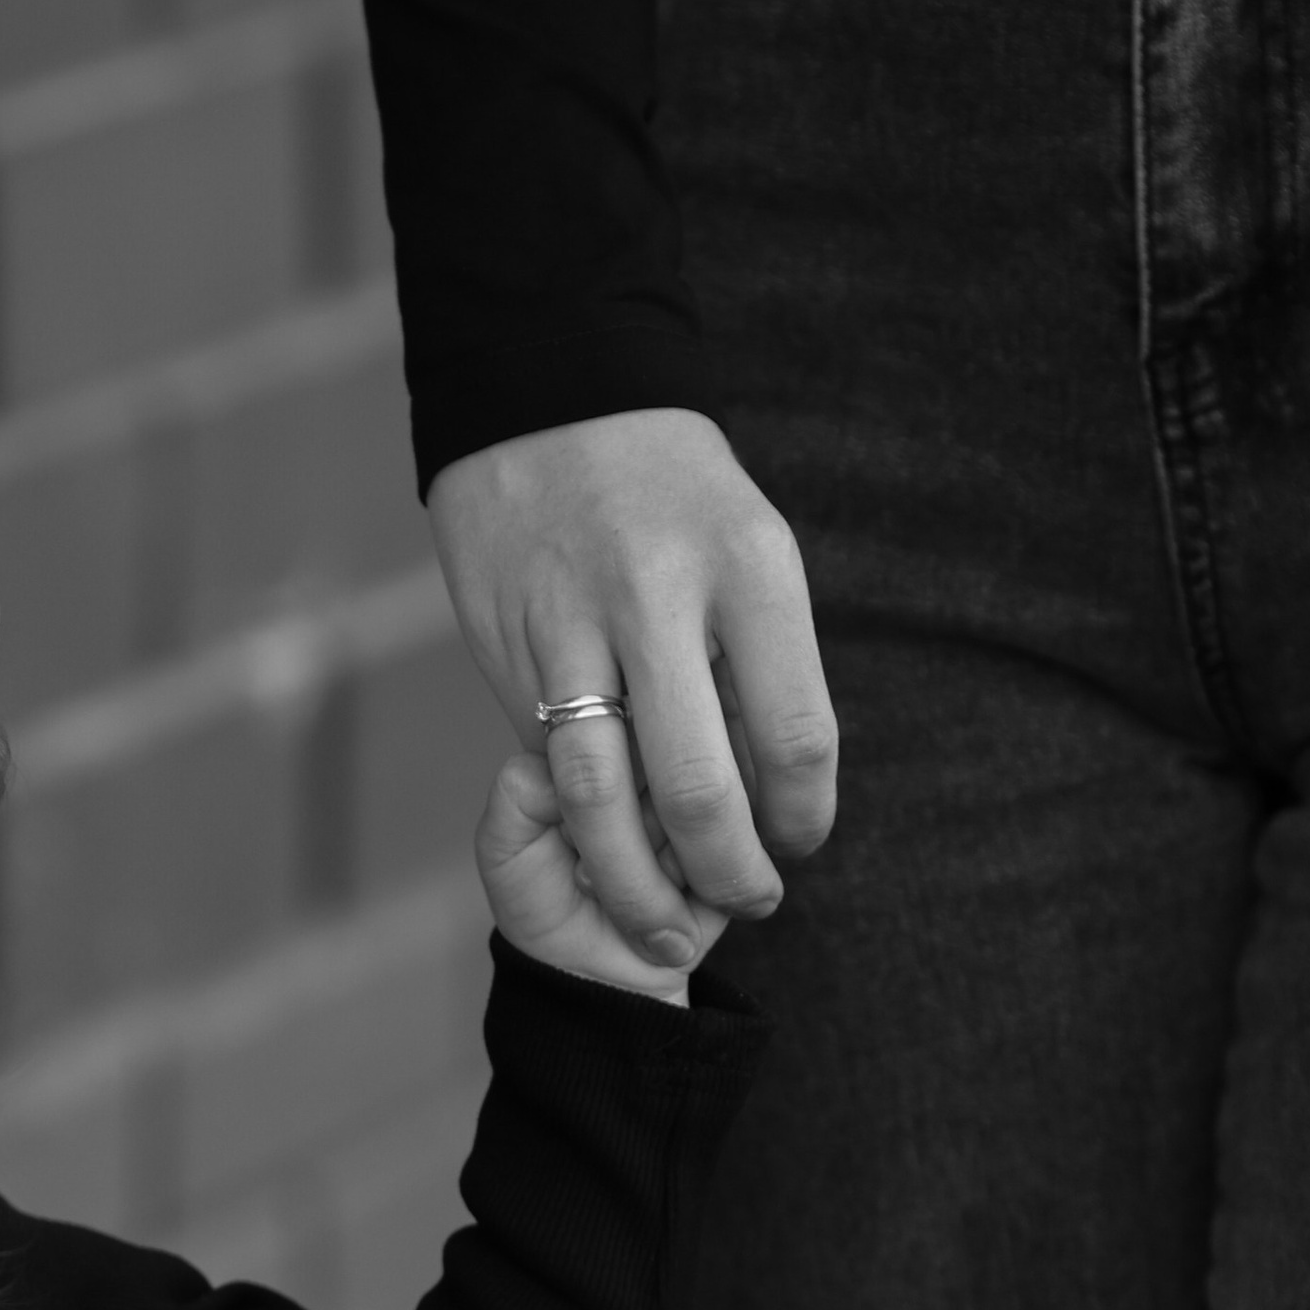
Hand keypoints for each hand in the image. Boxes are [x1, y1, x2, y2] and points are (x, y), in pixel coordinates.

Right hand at [429, 410, 835, 966]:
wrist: (547, 397)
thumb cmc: (672, 492)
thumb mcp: (751, 548)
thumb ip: (762, 666)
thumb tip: (772, 798)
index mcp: (751, 568)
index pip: (797, 738)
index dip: (802, 819)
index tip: (798, 842)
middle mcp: (662, 595)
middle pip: (702, 788)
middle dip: (728, 874)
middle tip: (746, 901)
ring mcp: (574, 620)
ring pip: (603, 794)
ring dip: (639, 878)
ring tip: (668, 912)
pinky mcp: (507, 640)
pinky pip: (545, 756)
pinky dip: (577, 817)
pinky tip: (604, 835)